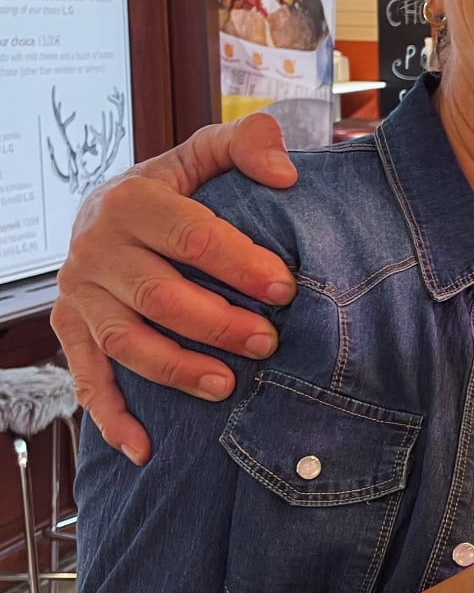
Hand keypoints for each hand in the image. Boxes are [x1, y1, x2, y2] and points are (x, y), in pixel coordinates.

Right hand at [52, 115, 297, 463]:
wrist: (107, 210)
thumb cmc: (173, 188)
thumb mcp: (204, 153)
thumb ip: (245, 143)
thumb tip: (285, 172)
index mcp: (132, 200)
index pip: (193, 237)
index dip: (241, 264)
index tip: (286, 287)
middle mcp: (95, 248)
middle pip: (161, 297)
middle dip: (219, 324)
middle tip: (269, 342)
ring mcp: (78, 294)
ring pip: (126, 342)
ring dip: (176, 369)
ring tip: (226, 385)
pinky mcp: (68, 330)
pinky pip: (86, 380)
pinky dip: (111, 419)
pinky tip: (145, 449)